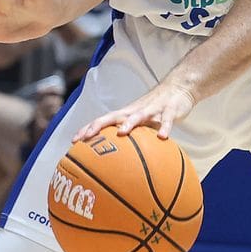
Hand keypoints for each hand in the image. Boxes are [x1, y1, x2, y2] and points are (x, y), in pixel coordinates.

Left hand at [74, 77, 196, 141]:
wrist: (177, 88)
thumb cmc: (155, 110)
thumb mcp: (141, 123)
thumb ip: (132, 139)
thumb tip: (121, 163)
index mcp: (125, 114)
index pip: (101, 121)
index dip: (87, 129)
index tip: (73, 141)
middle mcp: (134, 110)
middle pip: (112, 117)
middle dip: (98, 126)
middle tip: (87, 137)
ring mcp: (151, 109)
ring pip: (138, 116)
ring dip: (129, 124)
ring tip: (121, 134)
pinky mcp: (168, 109)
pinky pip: (166, 119)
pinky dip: (165, 127)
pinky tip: (163, 137)